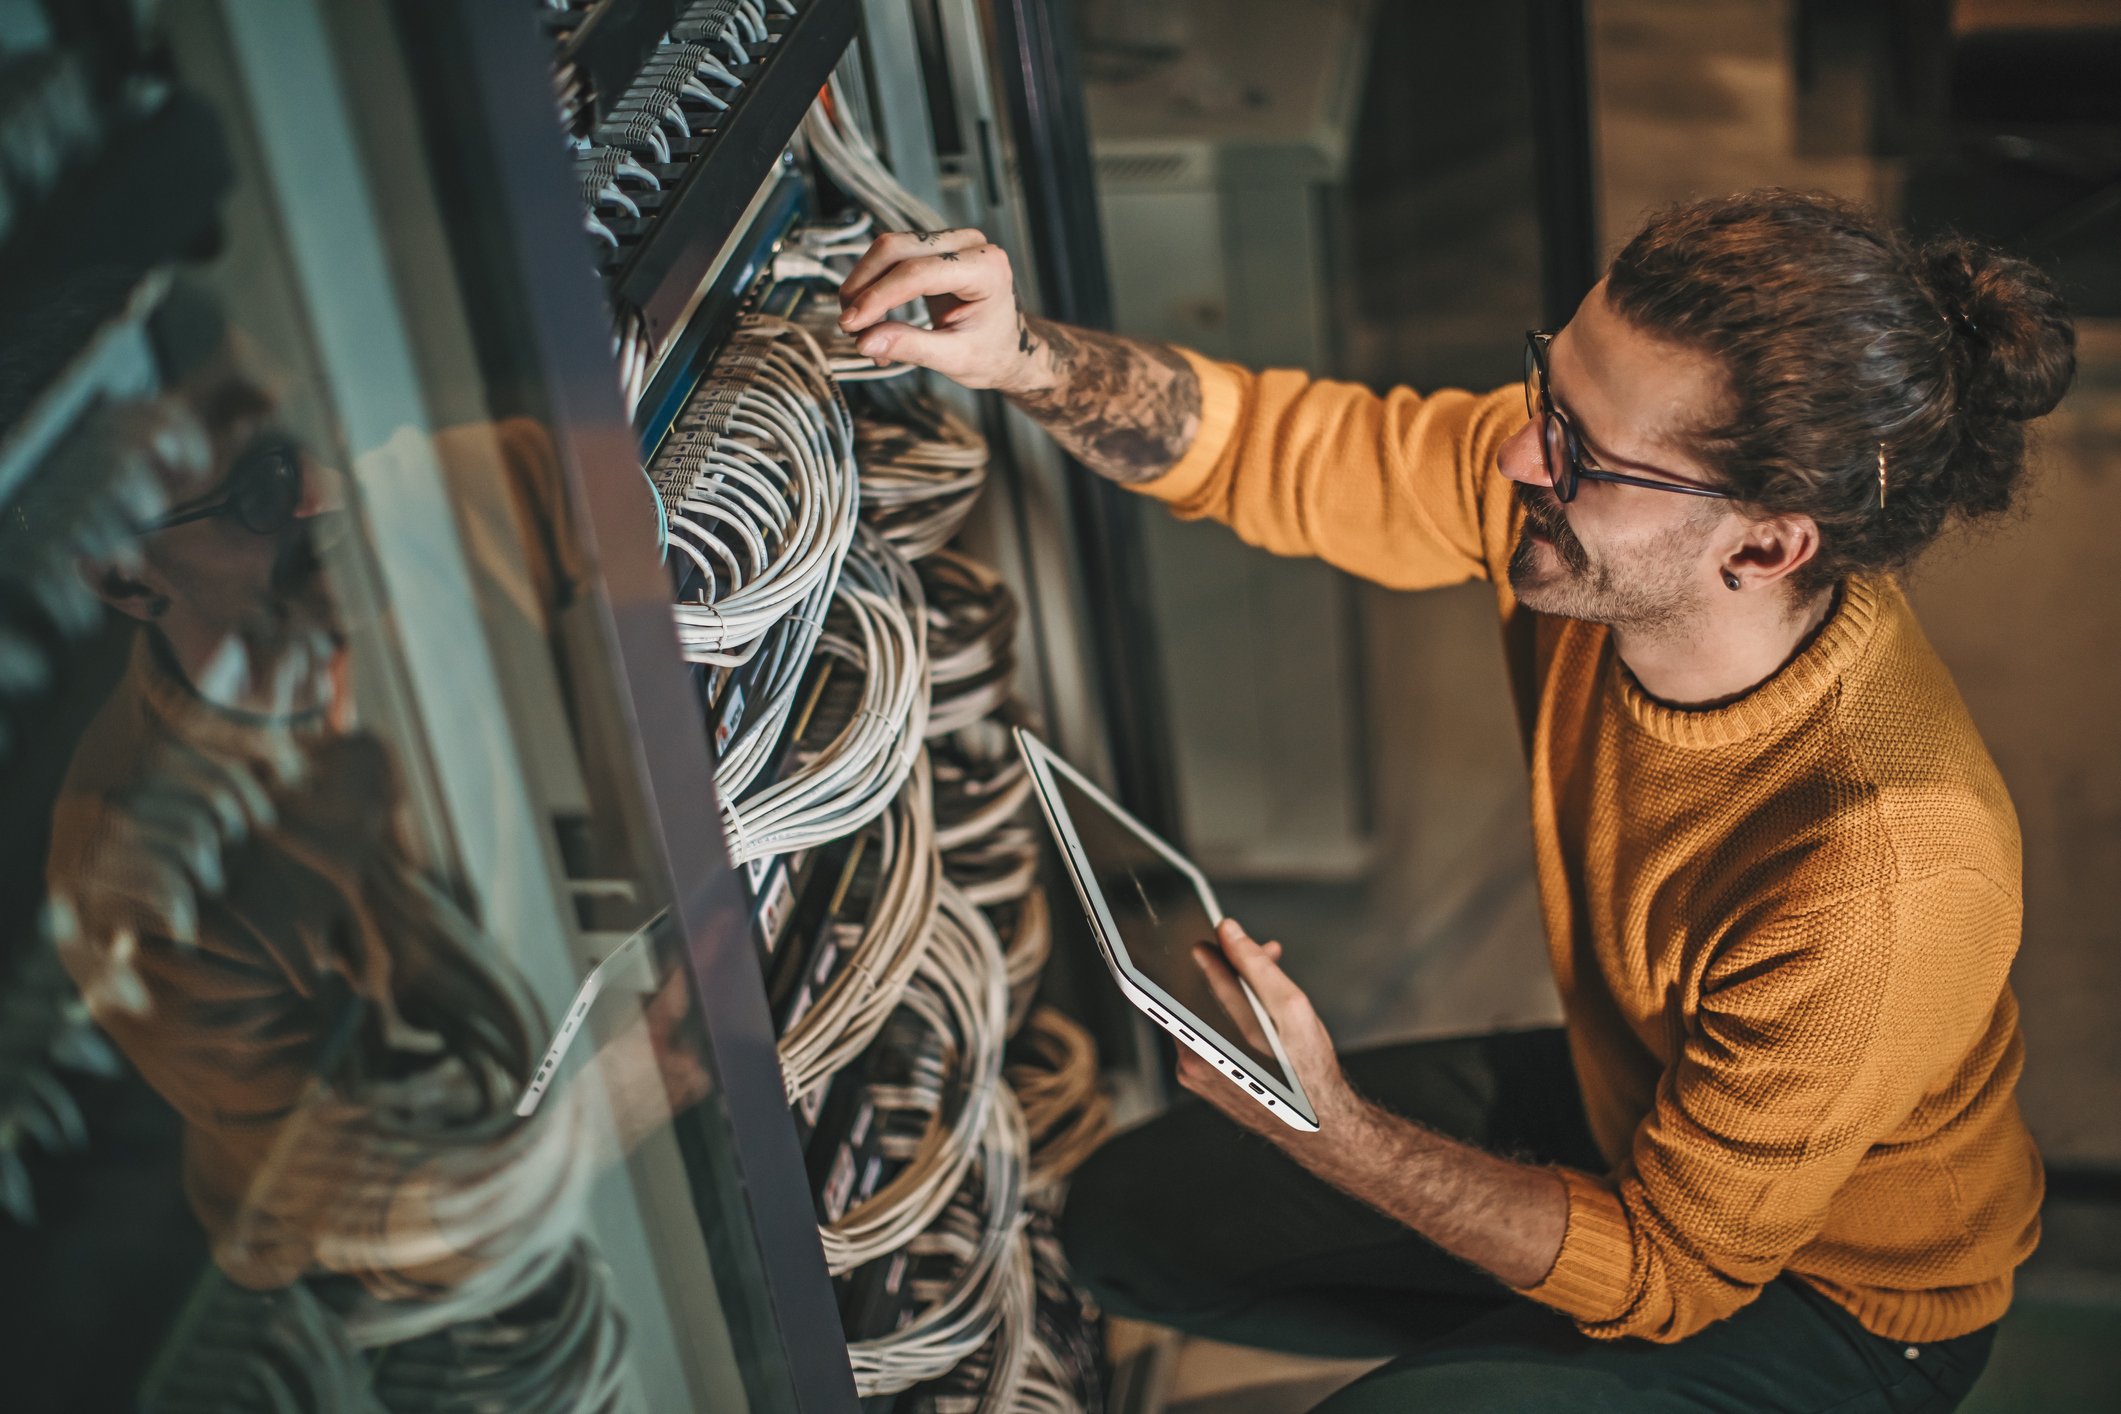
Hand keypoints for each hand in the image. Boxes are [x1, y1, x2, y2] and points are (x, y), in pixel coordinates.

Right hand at [837, 230, 1037, 391]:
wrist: (1009, 348)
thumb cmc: (991, 354)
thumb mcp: (955, 359)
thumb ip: (911, 347)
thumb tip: (864, 342)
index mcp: (986, 268)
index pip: (918, 272)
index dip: (878, 297)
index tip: (851, 325)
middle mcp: (969, 244)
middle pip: (896, 249)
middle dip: (863, 287)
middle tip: (849, 328)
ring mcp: (951, 241)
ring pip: (887, 249)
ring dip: (863, 287)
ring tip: (863, 332)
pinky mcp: (934, 248)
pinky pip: (891, 257)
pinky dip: (873, 287)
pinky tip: (873, 321)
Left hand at [1174, 919, 1365, 1143]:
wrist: (1320, 1129)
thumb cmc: (1309, 1073)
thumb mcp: (1290, 1007)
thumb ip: (1254, 965)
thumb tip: (1227, 932)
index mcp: (1206, 1041)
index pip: (1188, 977)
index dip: (1211, 950)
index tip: (1229, 936)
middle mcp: (1192, 1059)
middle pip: (1197, 993)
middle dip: (1231, 967)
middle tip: (1265, 954)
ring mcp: (1194, 1072)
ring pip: (1204, 1012)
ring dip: (1233, 990)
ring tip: (1269, 979)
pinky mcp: (1202, 1079)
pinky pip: (1208, 1034)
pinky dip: (1231, 1016)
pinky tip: (1261, 1011)